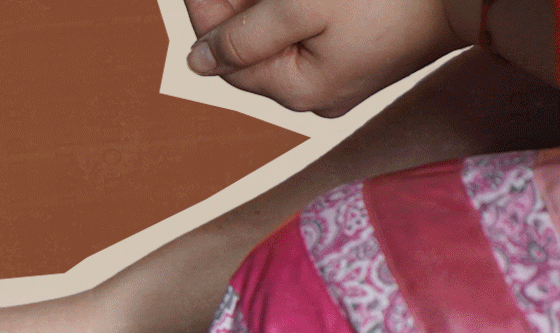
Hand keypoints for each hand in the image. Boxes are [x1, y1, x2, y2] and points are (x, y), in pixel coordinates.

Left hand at [184, 0, 464, 116]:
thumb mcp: (302, 5)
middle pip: (249, 49)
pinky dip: (291, 10)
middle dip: (231, 6)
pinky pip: (309, 33)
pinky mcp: (362, 56)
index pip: (224, 56)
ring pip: (278, 38)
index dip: (204, 9)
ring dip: (258, 7)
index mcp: (298, 91)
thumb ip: (245, 35)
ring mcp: (341, 79)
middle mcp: (316, 96)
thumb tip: (197, 63)